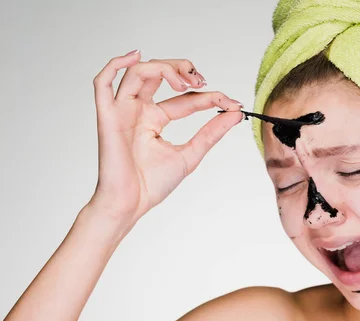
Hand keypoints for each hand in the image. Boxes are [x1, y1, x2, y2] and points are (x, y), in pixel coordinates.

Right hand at [86, 50, 243, 222]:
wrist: (131, 204)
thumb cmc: (152, 184)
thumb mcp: (191, 154)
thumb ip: (212, 132)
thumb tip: (235, 113)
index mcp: (155, 118)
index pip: (185, 98)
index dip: (210, 96)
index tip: (234, 104)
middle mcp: (138, 110)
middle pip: (158, 73)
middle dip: (182, 70)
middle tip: (203, 82)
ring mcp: (122, 111)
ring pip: (138, 72)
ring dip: (163, 68)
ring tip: (184, 81)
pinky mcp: (107, 115)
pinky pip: (102, 82)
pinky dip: (115, 64)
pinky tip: (135, 56)